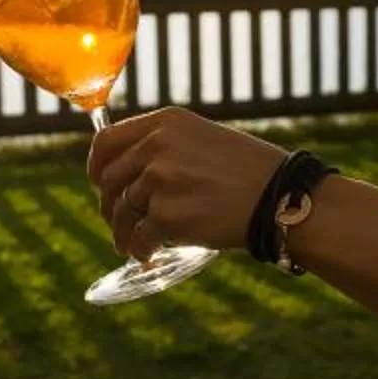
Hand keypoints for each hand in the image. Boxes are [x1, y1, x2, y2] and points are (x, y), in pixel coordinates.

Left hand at [85, 107, 286, 259]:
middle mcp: (157, 146)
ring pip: (120, 212)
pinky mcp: (166, 215)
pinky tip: (147, 255)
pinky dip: (139, 250)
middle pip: (109, 180)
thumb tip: (130, 171)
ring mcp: (160, 180)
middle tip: (118, 221)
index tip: (99, 182)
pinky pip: (138, 237)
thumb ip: (165, 147)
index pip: (107, 140)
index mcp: (166, 122)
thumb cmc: (250, 171)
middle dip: (109, 205)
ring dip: (122, 232)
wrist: (281, 197)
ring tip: (130, 245)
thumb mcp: (204, 139)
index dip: (96, 165)